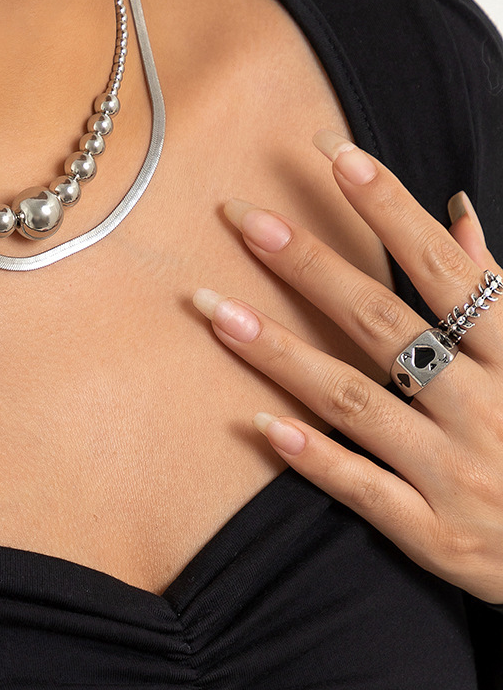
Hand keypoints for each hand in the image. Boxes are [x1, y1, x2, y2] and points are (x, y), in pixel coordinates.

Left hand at [190, 129, 502, 604]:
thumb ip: (497, 293)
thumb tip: (458, 212)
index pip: (447, 271)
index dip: (391, 210)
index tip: (335, 154)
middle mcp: (486, 410)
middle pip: (385, 324)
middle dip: (311, 266)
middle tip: (243, 219)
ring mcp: (457, 473)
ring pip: (355, 401)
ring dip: (281, 353)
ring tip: (214, 310)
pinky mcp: (434, 534)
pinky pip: (364, 490)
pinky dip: (315, 456)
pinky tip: (259, 424)